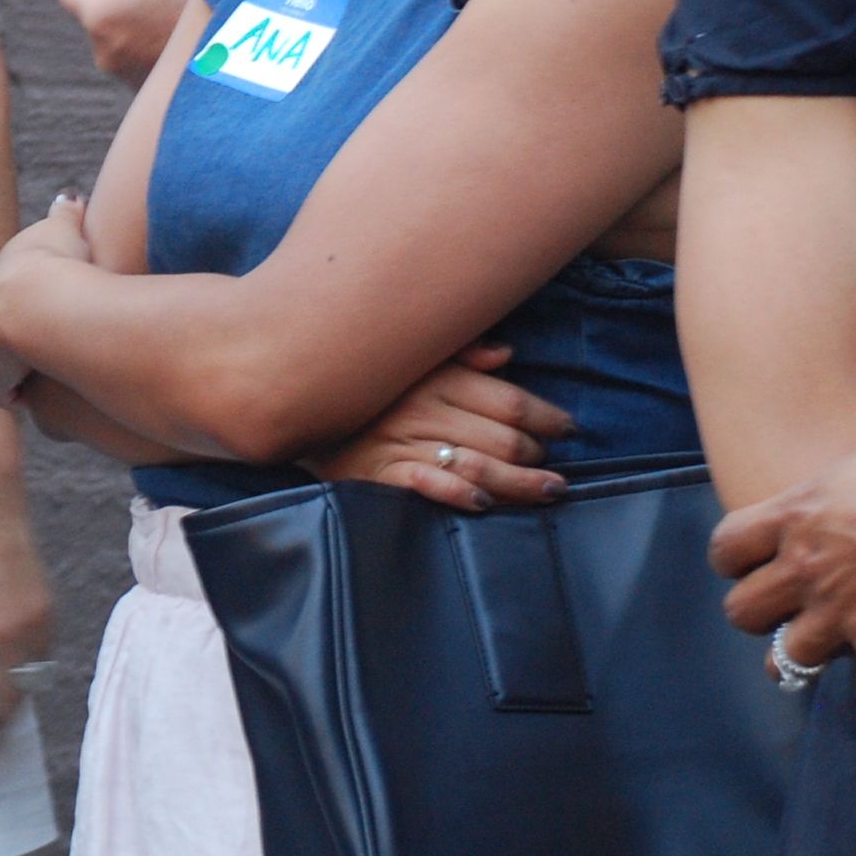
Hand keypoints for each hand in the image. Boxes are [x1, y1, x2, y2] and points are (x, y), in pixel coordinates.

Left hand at [0, 192, 95, 402]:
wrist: (34, 300)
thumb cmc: (56, 262)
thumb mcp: (63, 229)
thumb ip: (67, 214)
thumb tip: (72, 197)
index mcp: (4, 278)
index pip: (12, 293)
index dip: (31, 302)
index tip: (47, 311)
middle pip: (2, 329)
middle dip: (20, 338)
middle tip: (45, 348)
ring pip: (4, 364)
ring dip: (21, 370)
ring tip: (45, 376)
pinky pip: (6, 392)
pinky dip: (19, 393)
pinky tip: (35, 397)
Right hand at [303, 342, 576, 507]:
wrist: (287, 397)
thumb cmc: (363, 380)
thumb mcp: (409, 355)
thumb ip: (458, 352)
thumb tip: (504, 353)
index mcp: (436, 375)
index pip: (508, 400)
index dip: (546, 416)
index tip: (567, 427)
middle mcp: (422, 407)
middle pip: (500, 436)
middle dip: (536, 453)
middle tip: (556, 466)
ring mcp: (399, 441)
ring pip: (475, 464)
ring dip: (518, 482)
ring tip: (549, 491)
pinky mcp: (376, 473)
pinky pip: (423, 485)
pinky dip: (455, 493)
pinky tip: (483, 503)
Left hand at [711, 386, 855, 704]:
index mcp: (795, 515)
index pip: (724, 548)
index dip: (733, 559)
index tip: (753, 561)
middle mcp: (806, 570)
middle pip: (741, 613)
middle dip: (761, 613)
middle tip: (788, 606)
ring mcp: (841, 615)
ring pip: (787, 660)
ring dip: (807, 655)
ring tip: (831, 647)